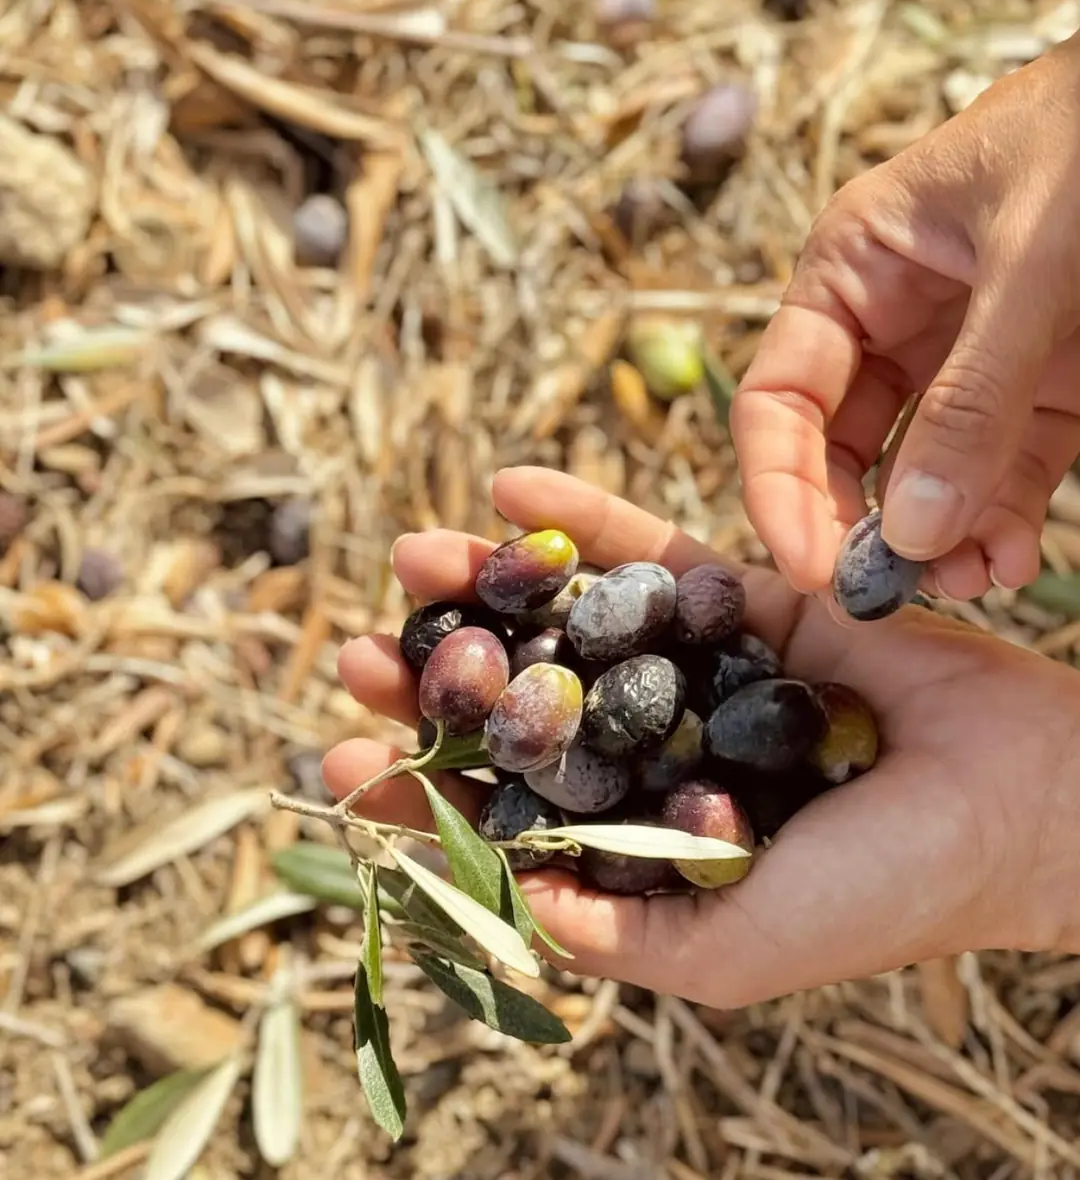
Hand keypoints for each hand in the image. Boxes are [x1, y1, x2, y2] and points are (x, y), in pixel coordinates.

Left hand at [322, 468, 1079, 1008]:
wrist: (1018, 798)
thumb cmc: (888, 893)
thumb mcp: (741, 947)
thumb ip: (627, 937)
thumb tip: (513, 910)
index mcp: (643, 839)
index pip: (508, 817)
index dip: (421, 792)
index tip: (336, 759)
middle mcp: (656, 749)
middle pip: (524, 708)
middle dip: (437, 680)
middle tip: (356, 649)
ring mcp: (694, 668)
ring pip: (572, 620)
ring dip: (489, 585)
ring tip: (411, 551)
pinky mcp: (742, 599)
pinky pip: (653, 550)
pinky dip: (587, 516)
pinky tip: (510, 484)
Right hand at [731, 30, 1079, 601]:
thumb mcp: (1035, 262)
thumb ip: (972, 397)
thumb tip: (912, 530)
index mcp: (853, 271)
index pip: (777, 398)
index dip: (778, 485)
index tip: (808, 564)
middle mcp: (892, 326)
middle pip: (838, 452)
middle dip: (859, 524)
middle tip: (886, 590)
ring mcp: (961, 366)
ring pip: (918, 477)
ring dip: (935, 539)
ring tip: (972, 577)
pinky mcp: (1031, 396)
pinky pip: (997, 476)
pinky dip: (998, 525)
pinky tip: (1011, 557)